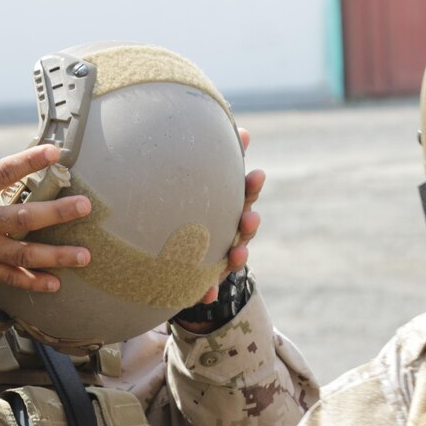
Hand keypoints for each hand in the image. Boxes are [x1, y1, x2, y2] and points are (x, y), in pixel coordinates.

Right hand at [0, 109, 93, 314]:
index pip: (3, 173)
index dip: (30, 161)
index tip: (55, 152)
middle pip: (25, 217)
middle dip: (58, 213)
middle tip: (86, 206)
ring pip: (24, 253)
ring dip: (56, 255)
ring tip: (85, 255)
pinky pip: (8, 278)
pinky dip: (32, 282)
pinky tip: (55, 283)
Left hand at [174, 128, 264, 332]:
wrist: (169, 252)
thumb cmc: (186, 208)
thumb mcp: (197, 182)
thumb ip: (216, 159)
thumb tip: (243, 130)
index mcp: (227, 207)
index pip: (243, 194)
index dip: (250, 186)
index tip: (257, 173)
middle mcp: (227, 232)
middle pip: (243, 228)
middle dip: (248, 224)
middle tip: (250, 218)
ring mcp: (217, 256)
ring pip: (232, 257)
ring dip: (237, 256)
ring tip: (237, 254)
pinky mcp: (202, 279)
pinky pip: (206, 287)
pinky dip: (208, 290)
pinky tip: (207, 295)